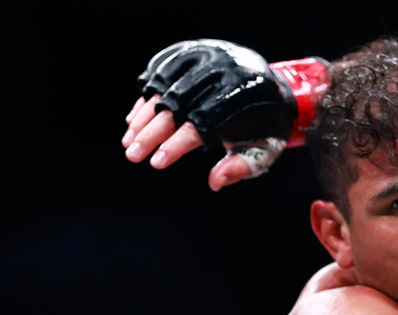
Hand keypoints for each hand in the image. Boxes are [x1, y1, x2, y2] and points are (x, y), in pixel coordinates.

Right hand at [122, 39, 327, 189]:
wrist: (268, 85)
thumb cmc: (263, 125)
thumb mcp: (262, 150)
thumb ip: (240, 167)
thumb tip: (215, 183)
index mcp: (242, 95)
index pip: (202, 121)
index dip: (177, 143)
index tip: (157, 163)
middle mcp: (221, 69)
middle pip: (177, 103)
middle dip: (151, 132)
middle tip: (132, 155)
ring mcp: (204, 54)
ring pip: (163, 87)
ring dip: (143, 116)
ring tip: (129, 142)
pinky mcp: (190, 50)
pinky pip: (159, 71)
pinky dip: (145, 97)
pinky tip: (134, 120)